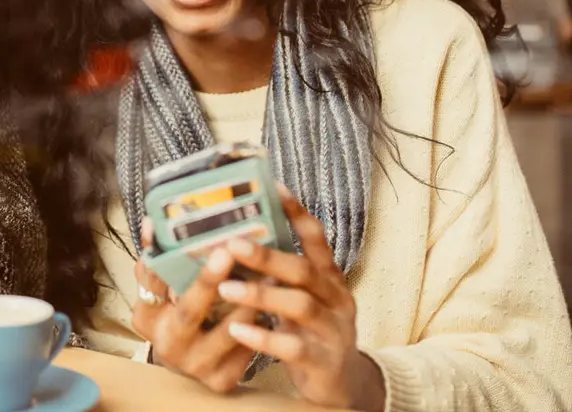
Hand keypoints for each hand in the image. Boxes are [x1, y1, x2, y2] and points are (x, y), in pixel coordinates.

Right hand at [130, 220, 255, 392]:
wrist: (192, 363)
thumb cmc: (179, 316)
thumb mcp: (162, 293)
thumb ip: (158, 261)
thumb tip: (153, 221)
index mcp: (147, 318)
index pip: (151, 284)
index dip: (159, 259)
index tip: (164, 230)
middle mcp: (168, 345)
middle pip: (189, 311)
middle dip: (208, 281)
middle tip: (226, 252)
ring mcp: (196, 365)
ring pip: (229, 329)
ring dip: (251, 299)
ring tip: (269, 270)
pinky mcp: (223, 379)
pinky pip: (247, 345)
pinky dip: (263, 322)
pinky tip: (277, 301)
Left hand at [217, 185, 384, 410]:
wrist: (345, 386)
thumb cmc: (312, 333)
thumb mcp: (303, 299)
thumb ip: (281, 275)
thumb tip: (237, 240)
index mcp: (329, 279)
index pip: (316, 239)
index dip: (297, 212)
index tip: (273, 186)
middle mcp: (336, 300)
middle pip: (304, 270)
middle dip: (267, 256)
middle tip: (232, 244)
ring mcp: (333, 331)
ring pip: (300, 306)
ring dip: (261, 295)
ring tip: (226, 287)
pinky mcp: (323, 362)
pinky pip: (293, 347)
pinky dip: (264, 337)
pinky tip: (237, 330)